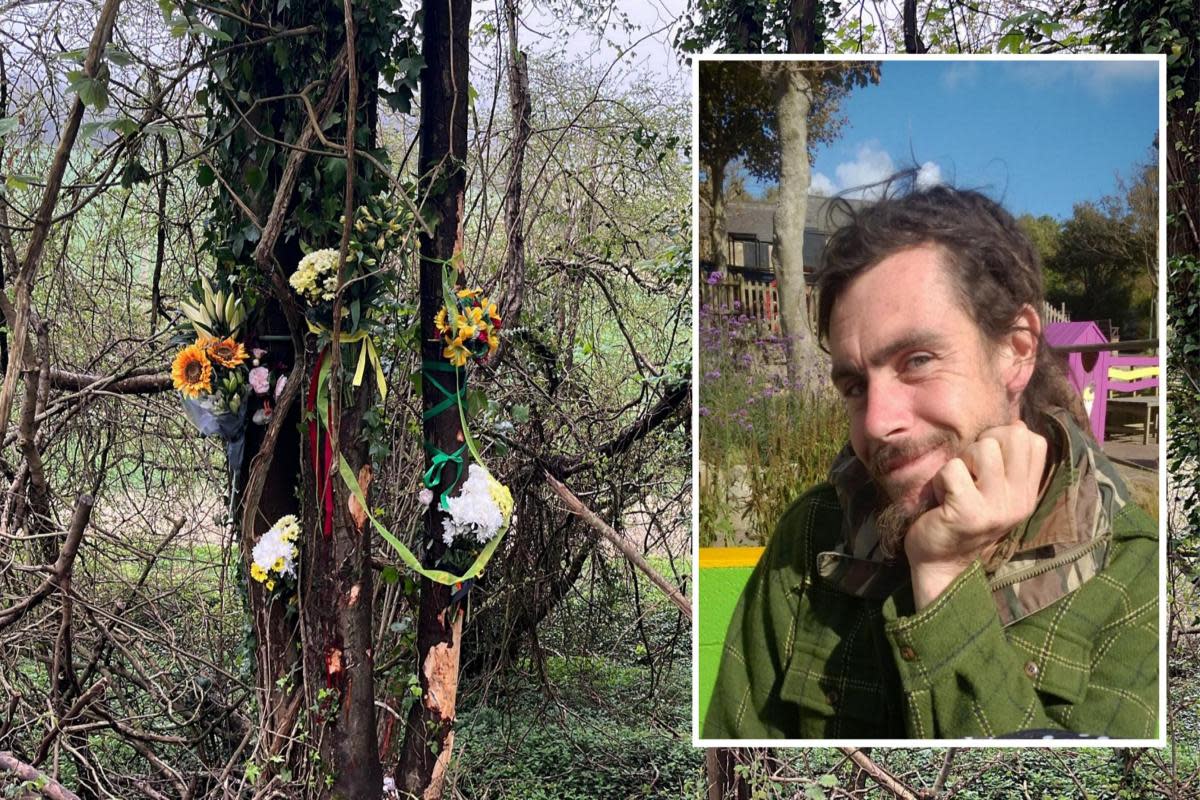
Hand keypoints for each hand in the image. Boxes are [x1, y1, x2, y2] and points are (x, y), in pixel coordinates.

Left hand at [905, 421, 1047, 609]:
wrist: (940, 562)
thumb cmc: (962, 518)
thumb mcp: (995, 491)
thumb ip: (1008, 462)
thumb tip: (1016, 423)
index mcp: (1027, 493)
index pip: (1034, 441)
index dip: (1004, 438)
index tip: (986, 461)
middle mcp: (1019, 500)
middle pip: (1013, 436)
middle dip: (982, 444)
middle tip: (968, 471)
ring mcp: (996, 507)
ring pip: (983, 448)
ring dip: (960, 462)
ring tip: (955, 486)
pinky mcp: (968, 511)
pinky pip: (952, 469)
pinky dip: (940, 479)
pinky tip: (940, 499)